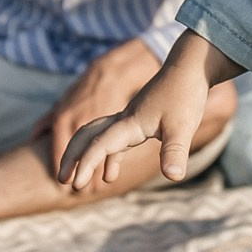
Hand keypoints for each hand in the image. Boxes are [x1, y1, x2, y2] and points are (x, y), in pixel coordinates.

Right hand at [58, 31, 229, 189]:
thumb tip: (173, 176)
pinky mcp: (137, 120)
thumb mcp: (183, 126)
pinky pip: (113, 140)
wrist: (190, 66)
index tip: (78, 185)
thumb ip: (175, 151)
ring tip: (80, 182)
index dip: (86, 165)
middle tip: (62, 180)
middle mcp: (123, 120)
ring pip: (95, 137)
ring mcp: (129, 119)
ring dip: (84, 157)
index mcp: (129, 123)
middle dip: (71, 157)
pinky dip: (106, 157)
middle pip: (86, 136)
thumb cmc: (185, 94)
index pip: (100, 145)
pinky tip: (110, 173)